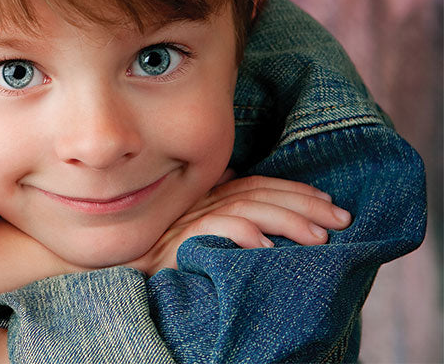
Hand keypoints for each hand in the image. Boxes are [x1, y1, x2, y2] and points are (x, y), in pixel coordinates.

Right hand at [128, 173, 351, 275]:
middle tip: (342, 220)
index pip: (256, 184)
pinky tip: (267, 250)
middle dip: (304, 203)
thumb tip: (255, 209)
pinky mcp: (177, 241)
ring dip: (285, 219)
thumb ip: (224, 219)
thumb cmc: (165, 265)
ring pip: (243, 207)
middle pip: (257, 192)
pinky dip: (242, 234)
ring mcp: (188, 220)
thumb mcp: (202, 240)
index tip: (330, 203)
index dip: (294, 190)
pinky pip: (214, 228)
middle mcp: (199, 203)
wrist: (123, 281)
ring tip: (318, 238)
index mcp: (208, 199)